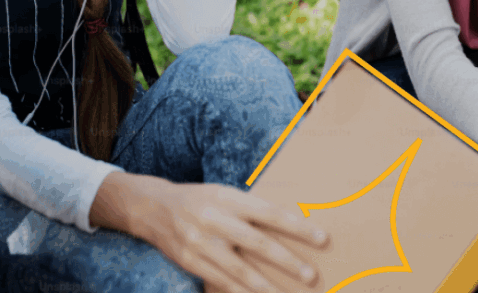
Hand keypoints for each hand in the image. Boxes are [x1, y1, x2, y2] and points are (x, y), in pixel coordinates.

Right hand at [92, 173, 329, 292]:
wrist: (154, 208)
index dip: (297, 227)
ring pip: (239, 270)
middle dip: (286, 261)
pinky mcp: (191, 262)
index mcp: (228, 197)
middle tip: (311, 275)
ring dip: (266, 286)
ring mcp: (201, 243)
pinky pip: (220, 282)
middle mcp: (214, 219)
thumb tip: (291, 227)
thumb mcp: (225, 194)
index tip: (323, 239)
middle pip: (256, 243)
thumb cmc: (201, 200)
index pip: (269, 213)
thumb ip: (252, 210)